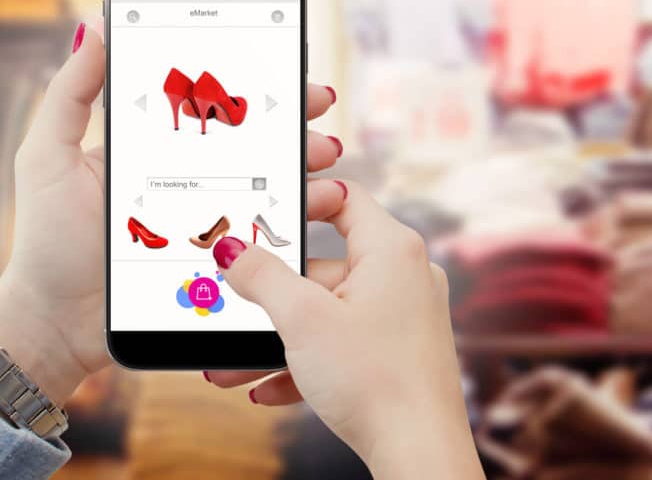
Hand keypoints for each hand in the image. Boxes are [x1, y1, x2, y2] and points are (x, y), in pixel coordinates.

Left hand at [0, 22, 344, 403]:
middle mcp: (183, 176)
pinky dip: (294, 214)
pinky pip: (263, 230)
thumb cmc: (47, 238)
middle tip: (317, 102)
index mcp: (149, 146)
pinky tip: (314, 202)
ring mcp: (204, 218)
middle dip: (288, 115)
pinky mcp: (217, 259)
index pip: (204, 102)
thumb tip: (96, 26)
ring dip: (301, 159)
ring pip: (266, 179)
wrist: (57, 320)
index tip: (280, 59)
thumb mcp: (48, 157)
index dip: (244, 80)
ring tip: (323, 151)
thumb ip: (71, 94)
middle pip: (247, 137)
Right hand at [206, 187, 484, 479]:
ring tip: (232, 363)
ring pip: (324, 314)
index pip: (343, 198)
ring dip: (276, 338)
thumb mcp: (302, 319)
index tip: (261, 216)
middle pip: (321, 264)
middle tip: (234, 299)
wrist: (419, 457)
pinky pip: (339, 344)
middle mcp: (403, 276)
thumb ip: (261, 276)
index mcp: (391, 250)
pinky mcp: (395, 352)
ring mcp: (401, 316)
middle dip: (270, 294)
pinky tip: (266, 387)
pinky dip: (303, 362)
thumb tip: (232, 249)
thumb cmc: (376, 382)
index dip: (300, 199)